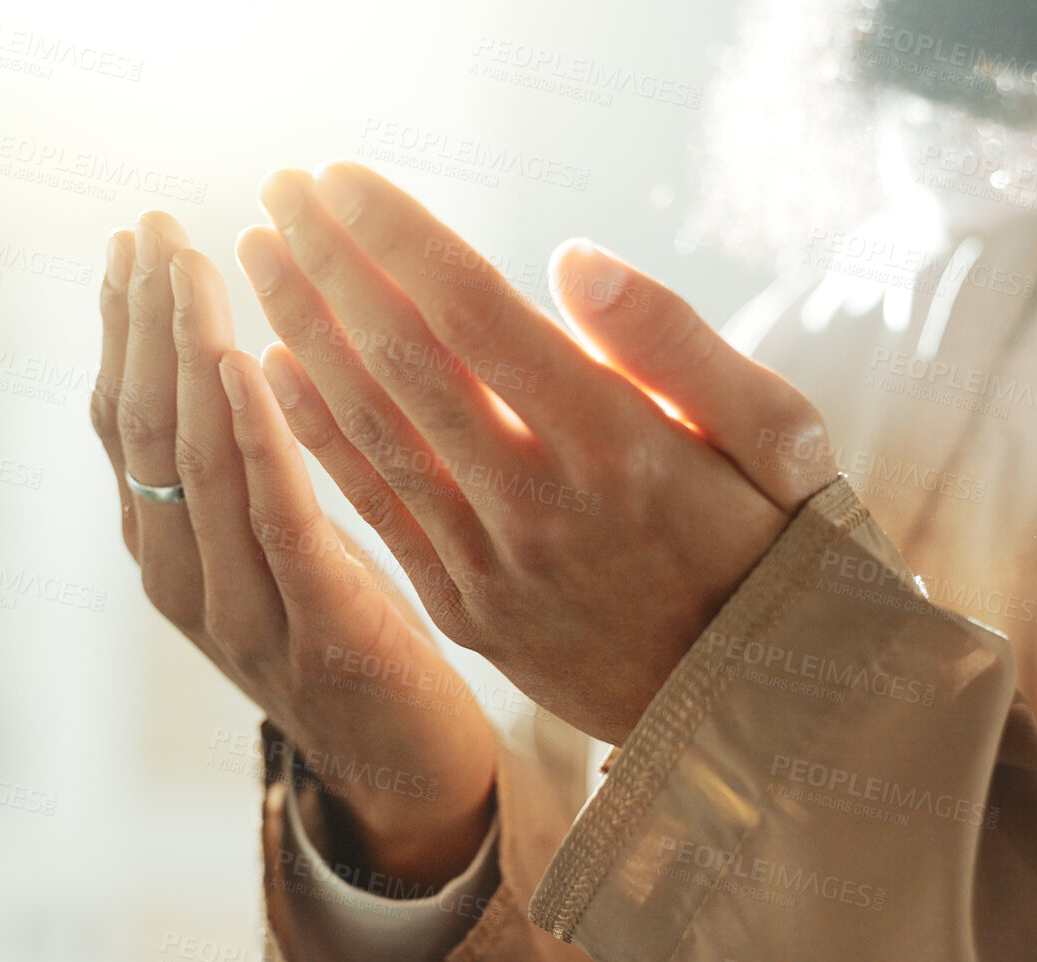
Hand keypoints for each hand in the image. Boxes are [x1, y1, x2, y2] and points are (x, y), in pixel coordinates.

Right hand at [92, 211, 496, 884]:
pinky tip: (247, 363)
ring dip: (187, 354)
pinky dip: (255, 439)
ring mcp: (241, 611)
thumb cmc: (353, 637)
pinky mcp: (317, 630)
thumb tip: (241, 347)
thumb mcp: (282, 543)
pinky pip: (276, 520)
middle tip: (154, 225)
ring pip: (195, 463)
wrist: (406, 766)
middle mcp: (183, 578)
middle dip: (143, 321)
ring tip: (190, 266)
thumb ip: (246, 467)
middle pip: (145, 430)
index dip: (122, 327)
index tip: (133, 238)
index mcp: (170, 551)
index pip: (126, 421)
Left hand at [232, 164, 839, 745]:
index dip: (395, 236)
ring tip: (257, 257)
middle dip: (329, 264)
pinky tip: (270, 371)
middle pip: (403, 360)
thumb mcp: (779, 437)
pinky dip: (317, 436)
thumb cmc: (777, 547)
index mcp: (618, 442)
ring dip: (303, 332)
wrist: (759, 711)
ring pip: (373, 430)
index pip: (474, 312)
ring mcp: (493, 566)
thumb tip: (572, 258)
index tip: (338, 175)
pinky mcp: (466, 612)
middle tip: (277, 188)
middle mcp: (540, 503)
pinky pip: (374, 510)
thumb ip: (677, 342)